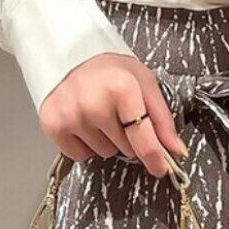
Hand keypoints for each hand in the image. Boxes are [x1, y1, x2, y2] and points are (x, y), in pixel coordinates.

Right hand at [38, 53, 188, 176]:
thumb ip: (161, 118)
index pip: (142, 137)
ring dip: (107, 140)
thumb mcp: (144, 83)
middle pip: (125, 148)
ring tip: (100, 114)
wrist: (73, 59)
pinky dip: (86, 144)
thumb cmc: (112, 71)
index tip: (162, 169)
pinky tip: (85, 122)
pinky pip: (80, 156)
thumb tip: (176, 150)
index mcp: (121, 88)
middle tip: (119, 113)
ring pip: (103, 153)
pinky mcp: (53, 125)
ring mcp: (71, 116)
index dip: (155, 157)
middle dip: (128, 137)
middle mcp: (94, 103)